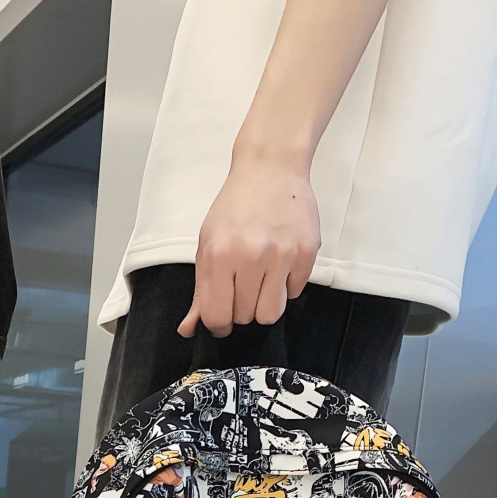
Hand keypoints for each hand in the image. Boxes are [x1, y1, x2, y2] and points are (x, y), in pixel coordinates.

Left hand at [179, 152, 319, 338]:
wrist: (271, 168)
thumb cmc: (235, 207)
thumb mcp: (207, 245)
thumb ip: (200, 291)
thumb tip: (189, 329)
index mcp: (220, 256)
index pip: (218, 316)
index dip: (218, 325)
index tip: (221, 319)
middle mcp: (252, 256)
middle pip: (246, 317)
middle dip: (241, 310)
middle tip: (241, 288)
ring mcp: (283, 254)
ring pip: (272, 313)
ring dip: (264, 305)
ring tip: (261, 282)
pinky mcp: (307, 252)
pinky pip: (294, 292)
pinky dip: (285, 285)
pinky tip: (279, 264)